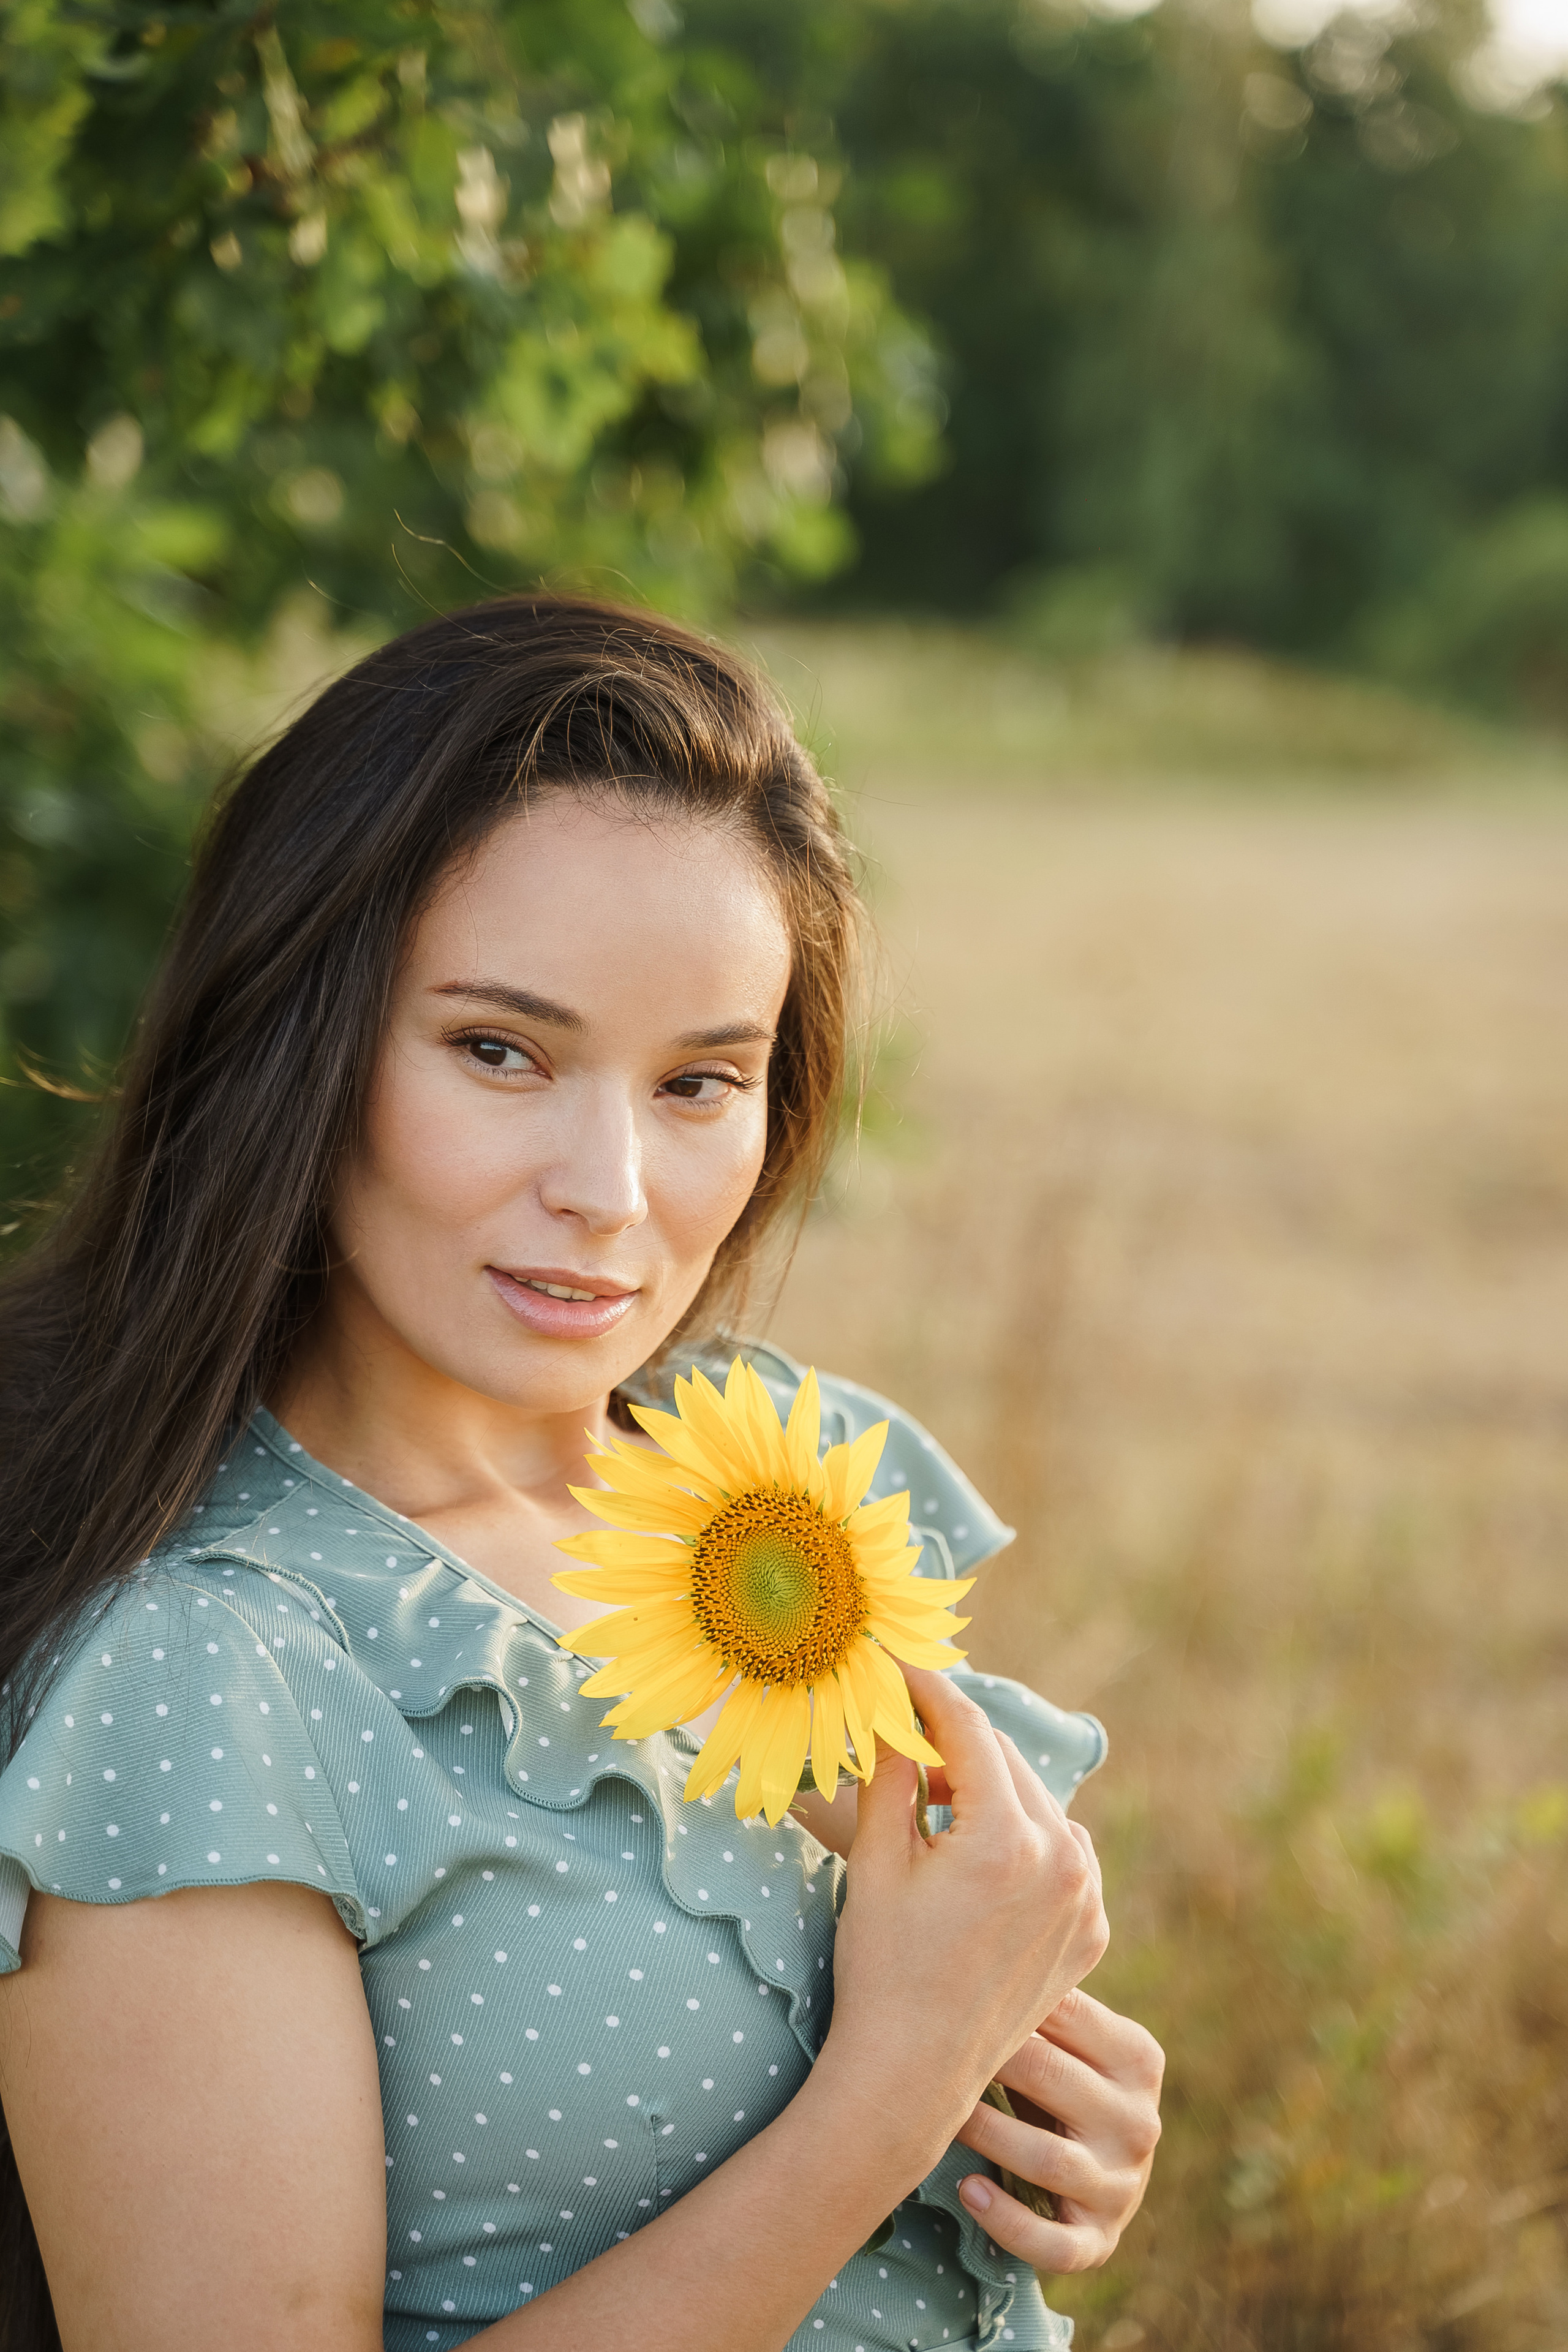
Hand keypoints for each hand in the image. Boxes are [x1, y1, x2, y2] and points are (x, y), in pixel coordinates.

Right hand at [821, 1665, 1109, 2162]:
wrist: (912, 2075)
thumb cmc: (882, 1967)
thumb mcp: (876, 1859)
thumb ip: (891, 1771)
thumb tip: (895, 1707)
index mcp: (1006, 1838)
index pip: (967, 1729)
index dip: (928, 1688)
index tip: (899, 1662)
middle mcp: (1063, 1861)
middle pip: (1006, 1761)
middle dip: (954, 1741)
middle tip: (904, 1729)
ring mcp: (1086, 1900)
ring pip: (1038, 1805)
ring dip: (990, 1791)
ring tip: (932, 1808)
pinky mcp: (1091, 1932)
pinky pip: (1062, 1856)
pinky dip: (1023, 1841)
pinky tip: (976, 1861)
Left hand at [953, 1989, 1163, 2270]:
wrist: (1098, 2170)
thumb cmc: (1061, 2079)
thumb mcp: (1070, 2038)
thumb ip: (1041, 1994)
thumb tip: (967, 1925)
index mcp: (1137, 2057)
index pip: (1067, 2015)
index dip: (1001, 1997)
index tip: (945, 1982)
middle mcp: (1140, 2121)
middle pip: (1051, 2079)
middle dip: (985, 2059)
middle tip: (925, 2042)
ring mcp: (1123, 2187)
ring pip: (1046, 2159)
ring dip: (985, 2134)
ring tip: (940, 2117)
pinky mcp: (1099, 2241)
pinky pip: (1054, 2242)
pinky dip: (1007, 2220)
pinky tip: (969, 2191)